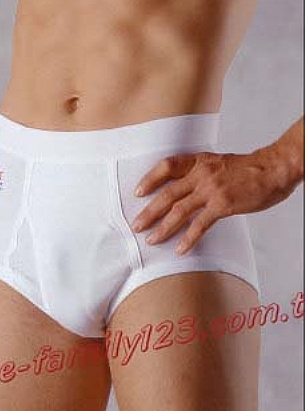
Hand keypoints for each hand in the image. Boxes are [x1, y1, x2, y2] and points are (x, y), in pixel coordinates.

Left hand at [131, 146, 297, 254]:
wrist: (273, 169)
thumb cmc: (247, 168)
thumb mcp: (217, 163)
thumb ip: (199, 173)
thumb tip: (183, 190)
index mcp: (198, 161)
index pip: (167, 166)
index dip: (150, 179)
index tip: (138, 192)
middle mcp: (201, 174)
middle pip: (167, 193)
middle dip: (149, 212)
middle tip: (136, 225)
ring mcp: (211, 190)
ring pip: (179, 210)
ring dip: (163, 227)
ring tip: (152, 240)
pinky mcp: (223, 205)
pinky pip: (200, 224)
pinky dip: (189, 238)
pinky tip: (180, 249)